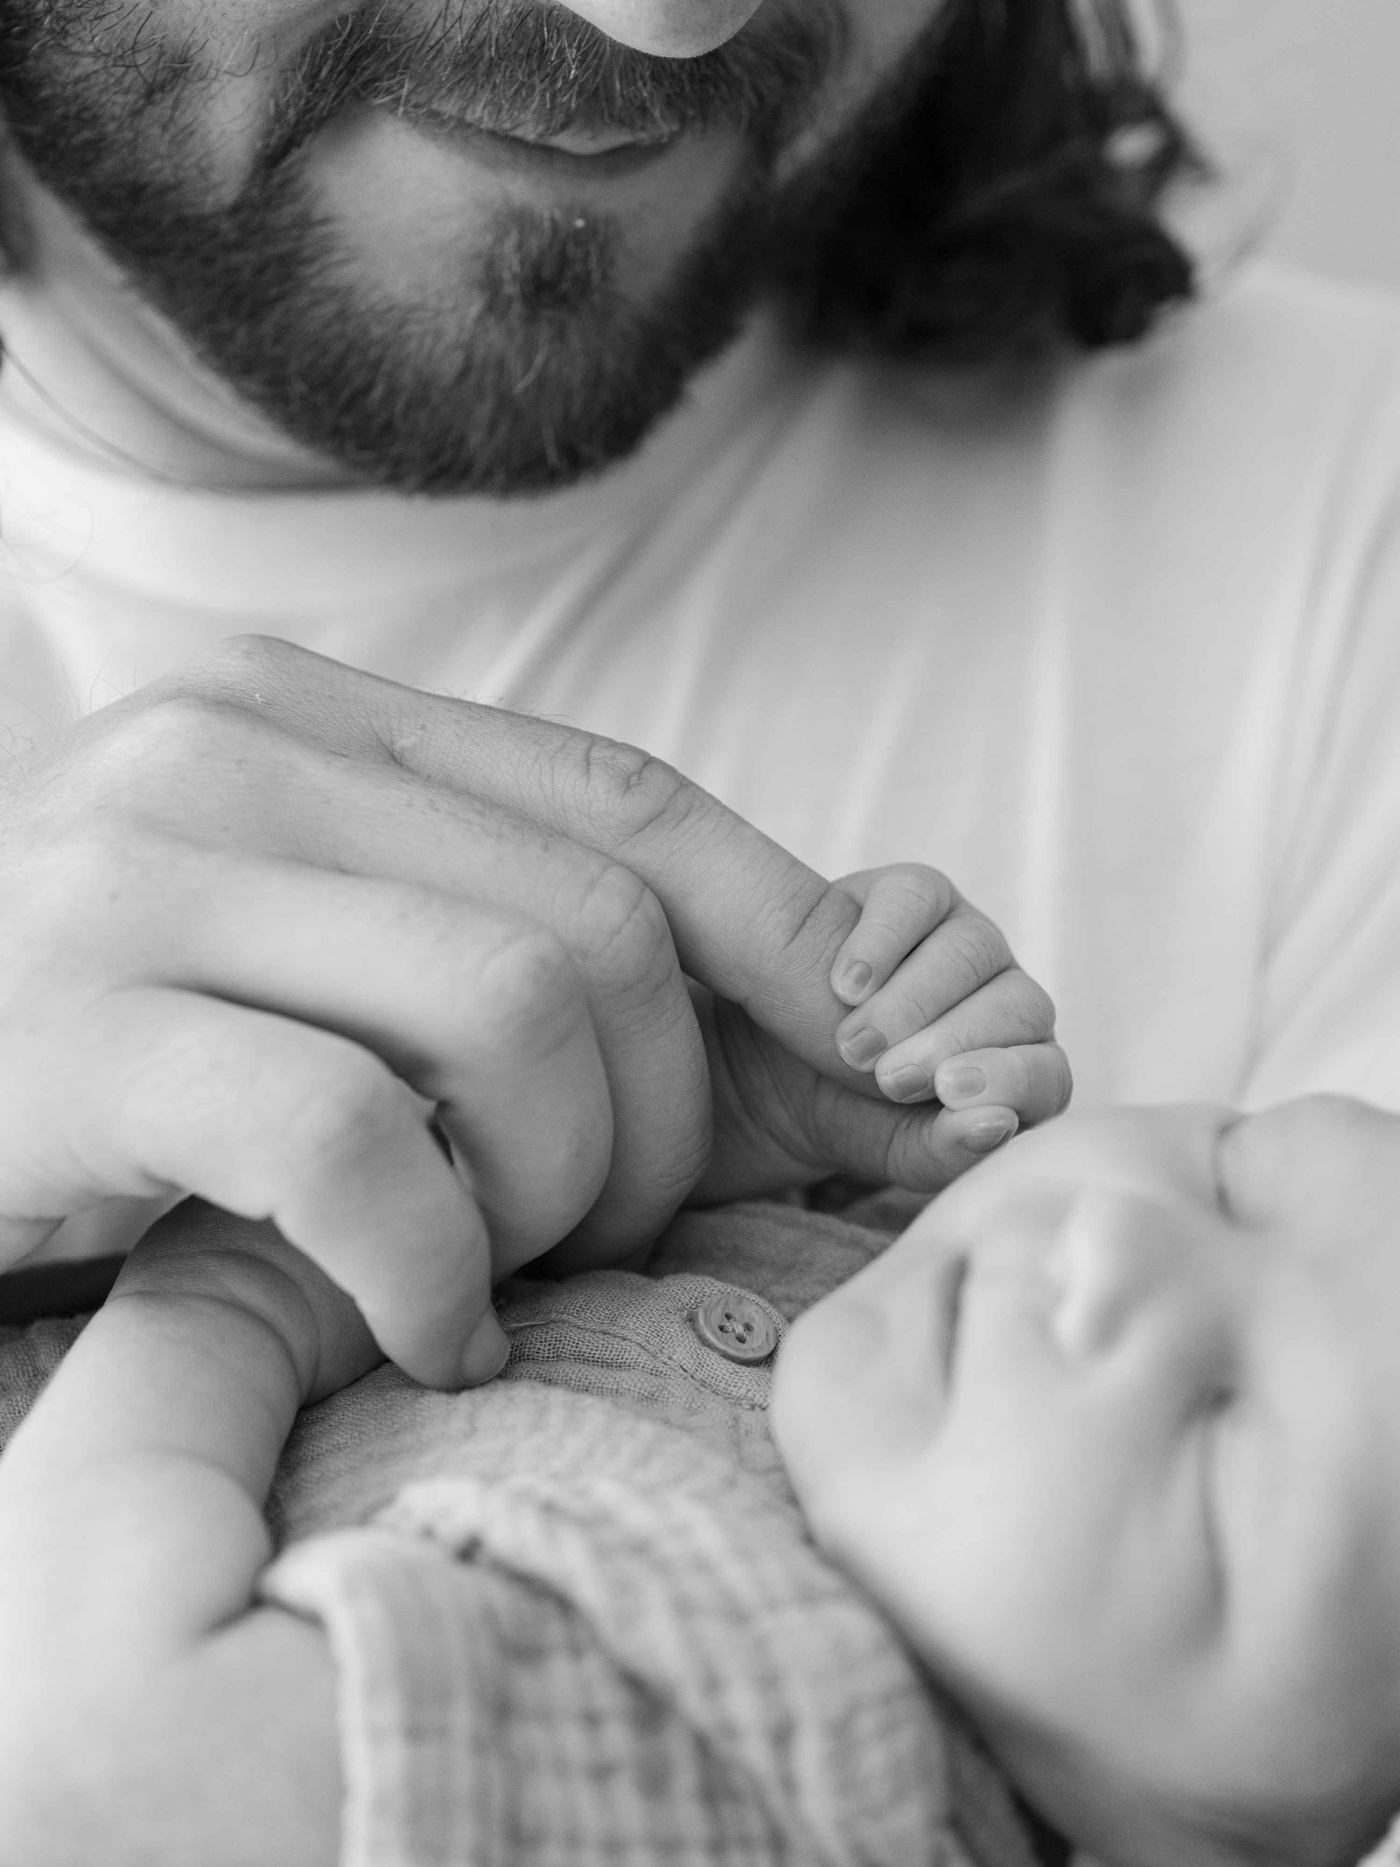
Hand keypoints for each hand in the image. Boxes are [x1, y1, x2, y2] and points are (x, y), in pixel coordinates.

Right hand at [0, 637, 1042, 1384]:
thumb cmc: (137, 1076)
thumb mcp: (350, 987)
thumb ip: (551, 975)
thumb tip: (861, 1034)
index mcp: (314, 721)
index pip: (628, 799)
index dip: (795, 940)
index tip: (898, 1065)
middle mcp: (231, 754)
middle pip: (605, 922)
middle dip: (668, 1117)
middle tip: (613, 1235)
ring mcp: (145, 877)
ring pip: (516, 1011)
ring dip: (558, 1188)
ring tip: (497, 1272)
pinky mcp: (79, 1029)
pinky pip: (357, 1141)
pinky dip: (436, 1264)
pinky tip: (427, 1329)